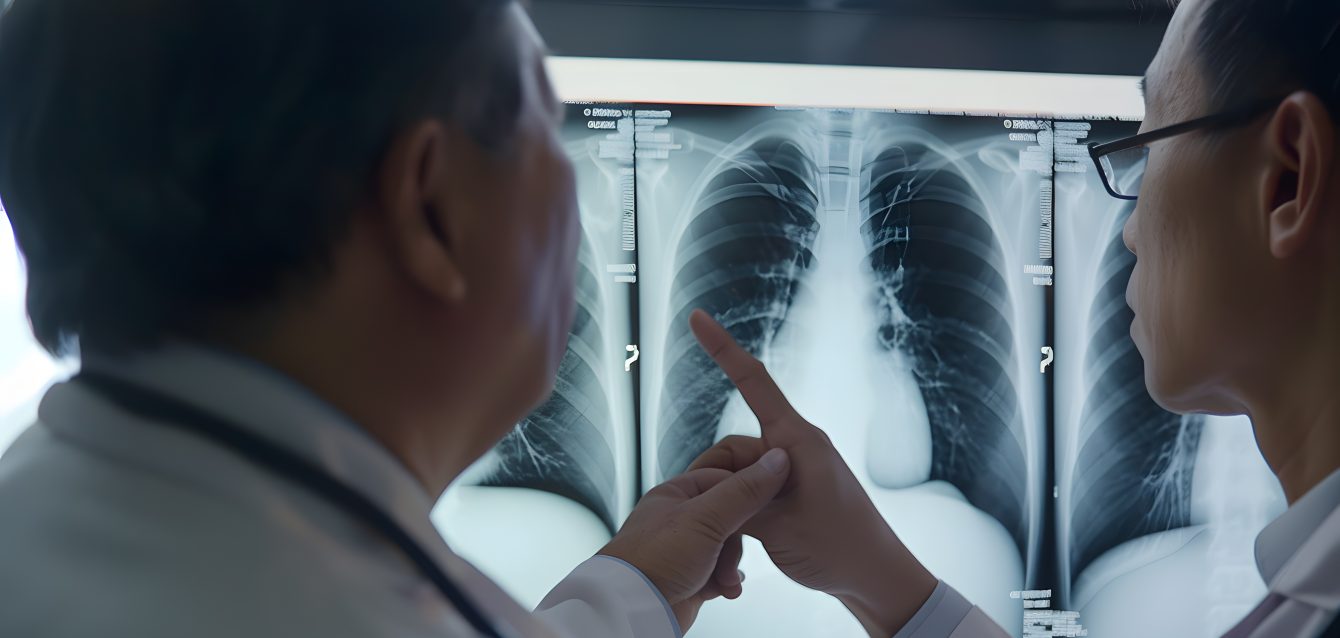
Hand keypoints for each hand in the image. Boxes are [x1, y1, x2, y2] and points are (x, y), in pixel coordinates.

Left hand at [599, 446, 790, 630]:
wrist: (631, 609)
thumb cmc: (654, 559)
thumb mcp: (705, 517)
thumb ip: (743, 491)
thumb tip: (776, 461)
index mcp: (676, 493)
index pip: (724, 479)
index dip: (748, 491)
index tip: (770, 502)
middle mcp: (679, 519)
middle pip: (730, 517)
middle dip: (738, 540)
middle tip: (733, 553)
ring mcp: (684, 549)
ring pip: (727, 548)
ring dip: (732, 565)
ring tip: (726, 579)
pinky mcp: (689, 577)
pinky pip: (719, 573)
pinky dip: (725, 581)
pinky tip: (725, 589)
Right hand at [685, 309, 937, 637]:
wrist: (876, 579)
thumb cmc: (838, 548)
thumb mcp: (778, 528)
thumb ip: (737, 499)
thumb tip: (708, 487)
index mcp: (797, 440)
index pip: (753, 381)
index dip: (722, 348)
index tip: (698, 318)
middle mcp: (793, 448)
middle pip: (731, 448)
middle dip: (715, 481)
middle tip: (719, 526)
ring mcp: (792, 470)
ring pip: (737, 475)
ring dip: (729, 507)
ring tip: (738, 550)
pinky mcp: (790, 492)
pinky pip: (750, 491)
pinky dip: (740, 515)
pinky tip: (742, 550)